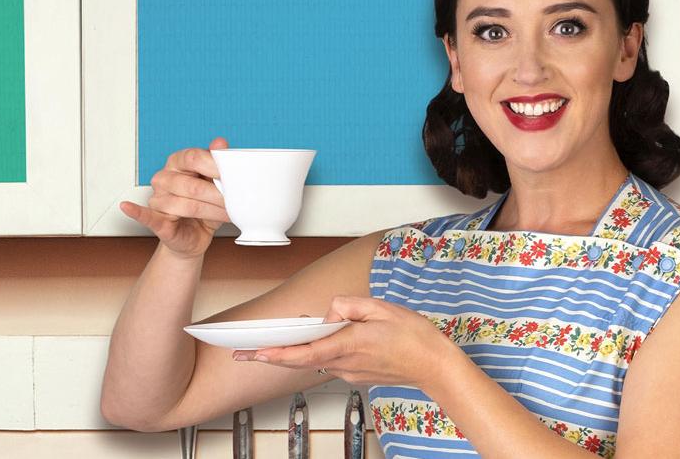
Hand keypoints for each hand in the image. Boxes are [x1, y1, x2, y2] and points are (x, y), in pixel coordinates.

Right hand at [120, 137, 230, 258]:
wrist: (196, 235)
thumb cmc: (205, 205)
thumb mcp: (215, 183)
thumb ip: (217, 163)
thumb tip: (220, 142)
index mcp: (178, 162)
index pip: (194, 157)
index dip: (215, 166)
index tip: (234, 176)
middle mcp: (164, 178)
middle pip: (192, 185)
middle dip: (217, 196)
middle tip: (235, 201)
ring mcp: (158, 198)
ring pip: (184, 205)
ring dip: (210, 212)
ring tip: (226, 214)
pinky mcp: (156, 220)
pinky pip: (144, 214)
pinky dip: (136, 211)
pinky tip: (127, 206)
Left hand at [231, 296, 462, 387]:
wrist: (435, 366)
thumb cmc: (414, 337)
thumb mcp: (381, 307)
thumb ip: (349, 305)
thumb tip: (329, 312)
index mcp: (349, 345)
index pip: (304, 352)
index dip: (277, 353)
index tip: (255, 352)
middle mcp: (345, 363)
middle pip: (300, 361)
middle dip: (270, 357)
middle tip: (243, 354)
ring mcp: (350, 372)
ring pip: (314, 360)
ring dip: (294, 352)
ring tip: (271, 342)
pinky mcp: (356, 375)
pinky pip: (330, 361)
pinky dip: (319, 351)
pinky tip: (318, 340)